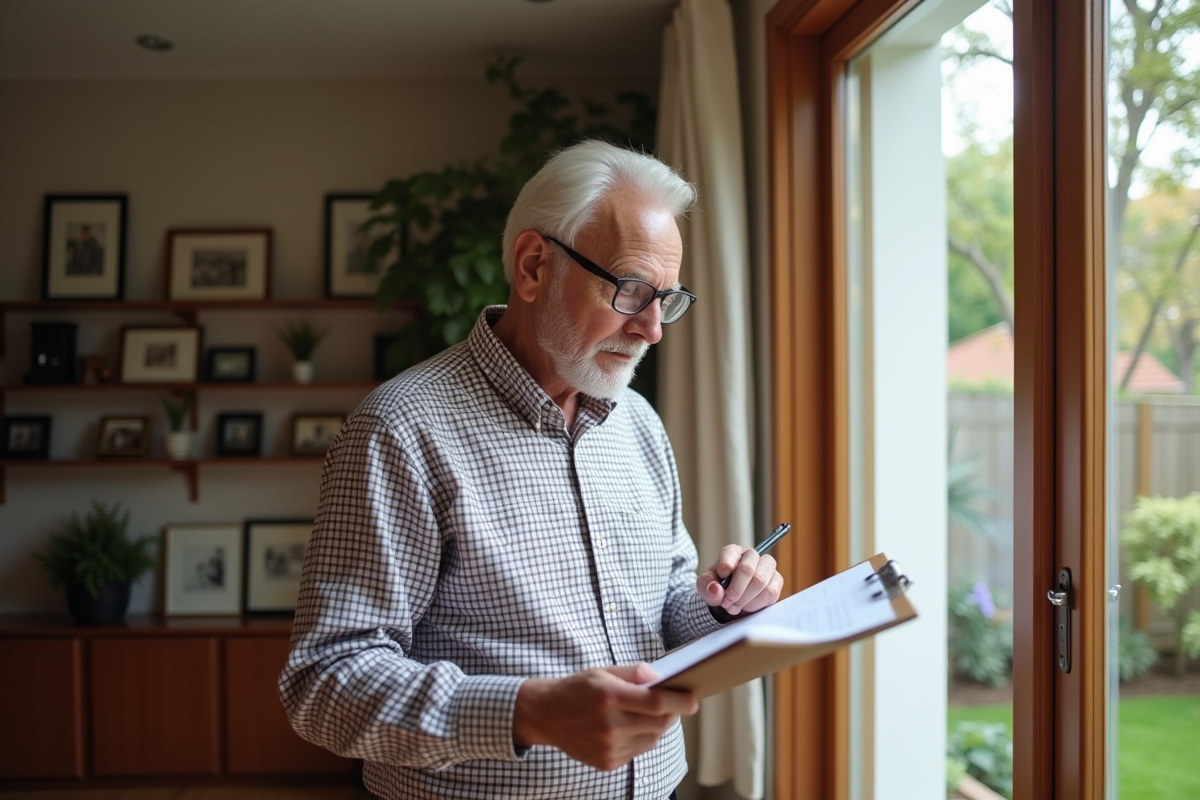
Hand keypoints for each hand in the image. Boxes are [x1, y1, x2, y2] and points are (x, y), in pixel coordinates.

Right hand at [513, 663, 697, 770]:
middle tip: (676, 703)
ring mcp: (608, 747)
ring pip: (652, 739)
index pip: (656, 702)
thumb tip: (659, 678)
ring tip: (655, 713)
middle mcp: (609, 725)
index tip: (693, 700)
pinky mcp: (607, 762)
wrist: (546, 716)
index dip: (679, 701)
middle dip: (673, 712)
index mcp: (609, 697)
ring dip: (660, 726)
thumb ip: (633, 672)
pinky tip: (635, 727)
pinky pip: (638, 750)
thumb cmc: (577, 689)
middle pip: (659, 723)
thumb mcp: (603, 671)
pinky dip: (644, 738)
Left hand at [697, 544, 783, 615]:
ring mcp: (767, 567)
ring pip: (760, 581)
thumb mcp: (706, 588)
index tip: (721, 579)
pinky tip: (747, 606)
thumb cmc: (718, 589)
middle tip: (727, 603)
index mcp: (732, 552)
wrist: (732, 602)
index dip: (725, 566)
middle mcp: (751, 556)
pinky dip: (756, 604)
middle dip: (735, 591)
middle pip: (747, 569)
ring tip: (735, 606)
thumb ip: (707, 587)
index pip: (731, 553)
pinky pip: (771, 592)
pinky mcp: (777, 581)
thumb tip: (715, 589)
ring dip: (745, 599)